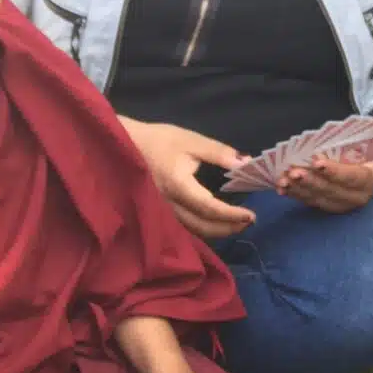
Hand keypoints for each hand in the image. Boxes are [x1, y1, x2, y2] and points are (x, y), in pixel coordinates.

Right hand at [127, 121, 254, 239]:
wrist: (122, 145)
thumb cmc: (157, 140)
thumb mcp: (190, 140)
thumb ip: (218, 152)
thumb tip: (245, 163)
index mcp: (178, 186)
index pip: (209, 208)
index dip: (231, 215)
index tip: (250, 216)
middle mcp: (168, 204)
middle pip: (201, 226)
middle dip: (227, 228)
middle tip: (248, 223)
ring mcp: (160, 211)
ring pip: (191, 230)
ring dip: (215, 231)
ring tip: (236, 225)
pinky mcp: (157, 211)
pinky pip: (181, 227)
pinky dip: (201, 228)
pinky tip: (213, 224)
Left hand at [278, 158, 372, 213]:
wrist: (366, 167)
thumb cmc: (362, 152)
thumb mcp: (359, 147)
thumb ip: (343, 149)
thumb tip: (317, 154)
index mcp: (368, 178)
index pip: (351, 176)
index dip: (333, 171)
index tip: (316, 163)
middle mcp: (357, 196)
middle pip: (332, 190)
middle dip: (310, 181)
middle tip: (293, 172)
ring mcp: (342, 204)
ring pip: (318, 198)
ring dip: (299, 189)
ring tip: (283, 181)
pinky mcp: (329, 207)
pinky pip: (310, 202)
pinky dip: (295, 194)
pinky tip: (282, 188)